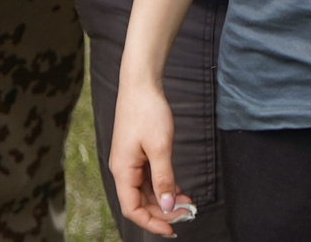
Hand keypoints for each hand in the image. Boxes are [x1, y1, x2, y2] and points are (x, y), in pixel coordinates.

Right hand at [110, 74, 192, 237]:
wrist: (141, 83)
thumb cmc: (147, 111)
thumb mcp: (160, 147)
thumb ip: (163, 179)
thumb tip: (166, 207)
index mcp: (122, 170)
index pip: (132, 209)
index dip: (151, 223)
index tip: (173, 229)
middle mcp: (123, 169)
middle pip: (140, 203)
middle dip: (163, 212)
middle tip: (187, 213)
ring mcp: (130, 162)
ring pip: (146, 192)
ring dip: (165, 200)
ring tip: (187, 202)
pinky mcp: (137, 154)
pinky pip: (148, 179)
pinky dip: (163, 186)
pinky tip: (179, 189)